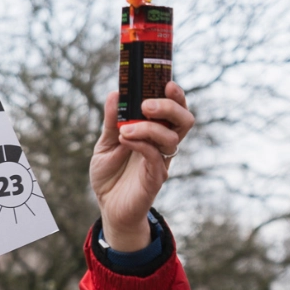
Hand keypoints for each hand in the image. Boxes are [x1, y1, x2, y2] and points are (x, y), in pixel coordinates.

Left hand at [89, 83, 192, 251]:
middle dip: (170, 107)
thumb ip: (112, 120)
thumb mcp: (105, 143)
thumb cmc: (110, 175)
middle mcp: (163, 146)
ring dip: (149, 127)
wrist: (107, 207)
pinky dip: (141, 144)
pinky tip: (124, 139)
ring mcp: (161, 162)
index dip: (176, 96)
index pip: (175, 110)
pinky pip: (156, 157)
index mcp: (155, 133)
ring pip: (172, 138)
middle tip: (146, 105)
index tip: (167, 82)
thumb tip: (115, 93)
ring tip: (125, 129)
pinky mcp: (155, 179)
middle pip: (184, 121)